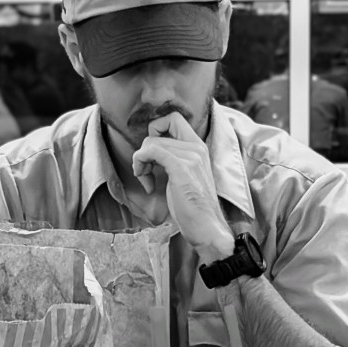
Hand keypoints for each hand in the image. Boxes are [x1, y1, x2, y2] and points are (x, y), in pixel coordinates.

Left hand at [132, 112, 233, 259]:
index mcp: (198, 147)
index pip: (174, 118)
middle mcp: (196, 147)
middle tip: (146, 167)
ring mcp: (191, 156)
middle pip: (160, 126)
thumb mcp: (184, 175)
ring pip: (151, 142)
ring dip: (141, 162)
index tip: (152, 153)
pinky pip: (151, 151)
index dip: (156, 129)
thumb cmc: (192, 207)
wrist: (207, 228)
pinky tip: (148, 184)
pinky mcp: (182, 168)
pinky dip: (141, 165)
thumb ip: (173, 158)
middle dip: (146, 145)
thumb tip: (150, 150)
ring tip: (148, 181)